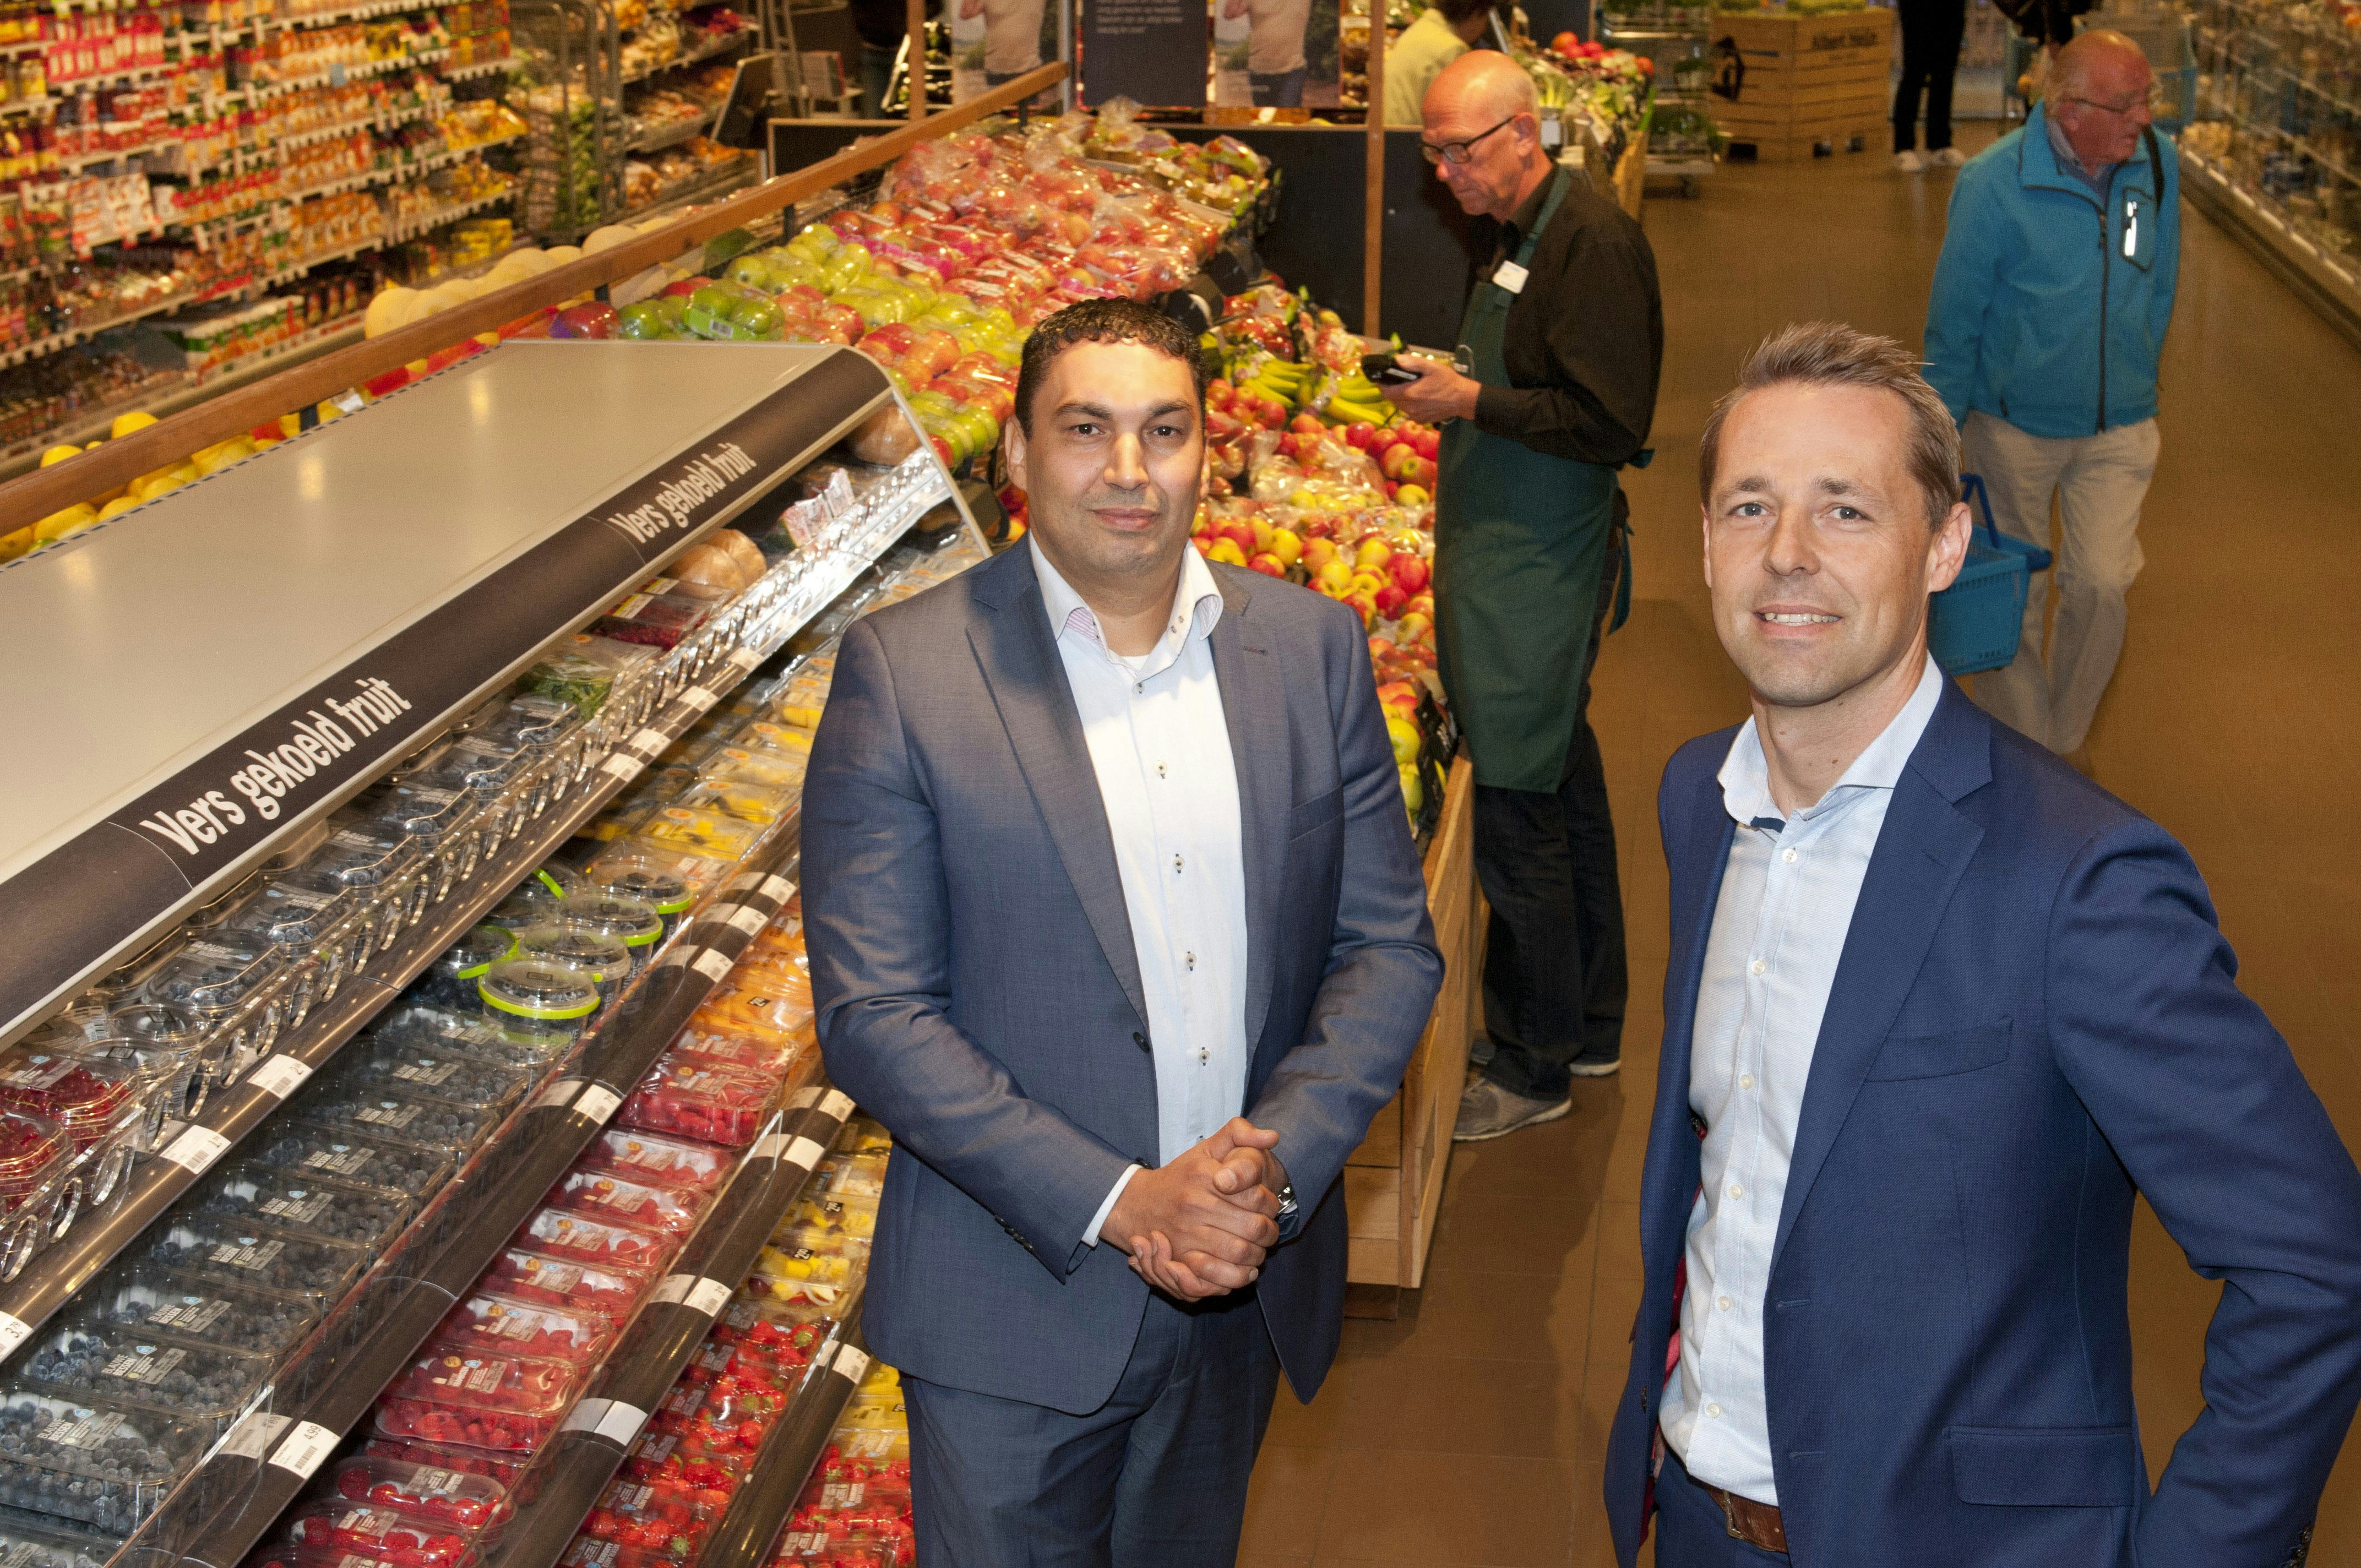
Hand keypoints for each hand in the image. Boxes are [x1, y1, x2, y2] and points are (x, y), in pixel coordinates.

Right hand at [1106, 1119, 1282, 1300]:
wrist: (1138, 1203)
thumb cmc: (1183, 1175)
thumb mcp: (1208, 1147)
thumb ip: (1240, 1133)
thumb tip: (1272, 1137)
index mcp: (1204, 1176)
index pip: (1256, 1197)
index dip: (1271, 1204)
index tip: (1269, 1205)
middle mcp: (1194, 1205)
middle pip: (1252, 1228)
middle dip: (1270, 1232)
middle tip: (1269, 1231)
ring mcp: (1186, 1234)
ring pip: (1239, 1253)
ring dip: (1258, 1254)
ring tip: (1260, 1248)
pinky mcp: (1180, 1259)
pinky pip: (1218, 1275)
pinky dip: (1238, 1276)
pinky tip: (1245, 1268)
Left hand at [1388, 356, 1478, 424]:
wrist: (1463, 399)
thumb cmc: (1448, 381)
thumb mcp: (1431, 367)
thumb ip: (1413, 363)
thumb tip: (1397, 360)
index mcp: (1410, 394)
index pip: (1386, 391)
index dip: (1382, 384)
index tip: (1384, 378)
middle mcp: (1410, 408)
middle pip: (1392, 398)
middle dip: (1393, 389)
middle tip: (1402, 379)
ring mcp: (1415, 416)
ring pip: (1400, 405)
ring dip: (1402, 396)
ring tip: (1412, 387)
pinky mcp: (1420, 420)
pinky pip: (1409, 411)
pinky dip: (1410, 404)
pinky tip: (1420, 397)